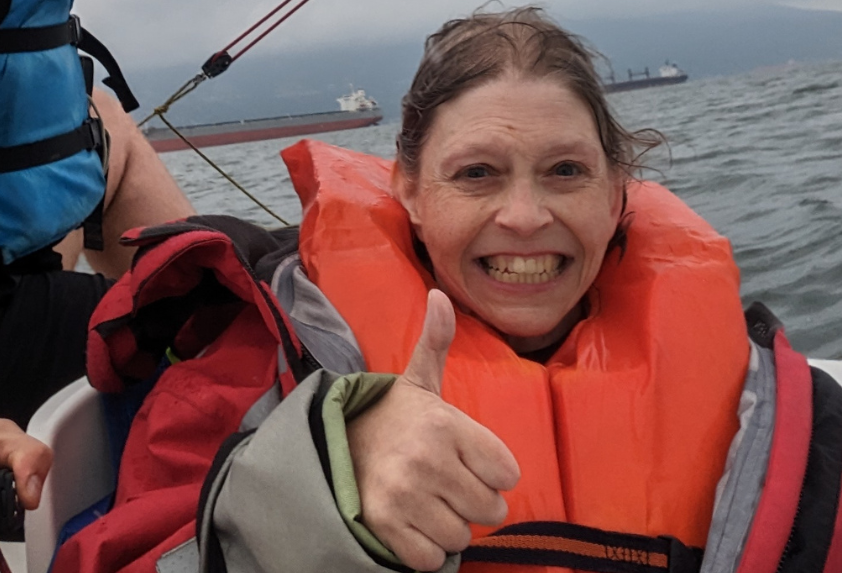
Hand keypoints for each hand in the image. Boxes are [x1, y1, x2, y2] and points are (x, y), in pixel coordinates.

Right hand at [347, 289, 519, 570]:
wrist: (334, 447)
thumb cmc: (391, 418)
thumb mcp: (417, 380)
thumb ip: (436, 340)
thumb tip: (440, 294)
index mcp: (444, 422)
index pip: (507, 472)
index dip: (491, 470)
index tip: (467, 459)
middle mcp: (426, 458)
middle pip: (490, 508)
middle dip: (473, 500)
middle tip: (446, 481)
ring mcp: (405, 495)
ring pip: (463, 535)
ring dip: (450, 524)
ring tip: (428, 499)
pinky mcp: (387, 528)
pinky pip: (434, 559)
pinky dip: (427, 549)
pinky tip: (413, 522)